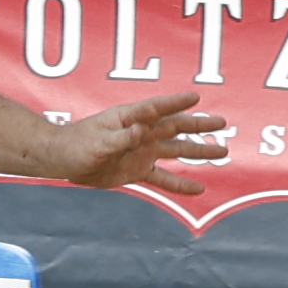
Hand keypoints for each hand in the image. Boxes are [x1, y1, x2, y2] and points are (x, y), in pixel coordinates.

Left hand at [64, 89, 232, 196]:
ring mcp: (142, 152)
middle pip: (176, 128)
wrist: (64, 160)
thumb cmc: (77, 144)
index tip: (195, 97)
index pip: (157, 108)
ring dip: (199, 151)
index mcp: (130, 119)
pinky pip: (164, 178)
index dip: (176, 103)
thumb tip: (140, 131)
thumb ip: (120, 138)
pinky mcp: (138, 171)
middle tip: (222, 123)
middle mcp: (141, 133)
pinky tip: (199, 189)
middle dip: (199, 125)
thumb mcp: (98, 142)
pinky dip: (181, 184)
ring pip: (177, 151)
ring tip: (222, 151)